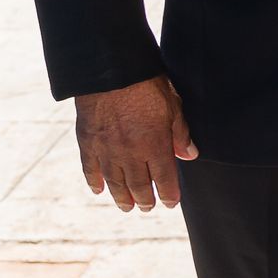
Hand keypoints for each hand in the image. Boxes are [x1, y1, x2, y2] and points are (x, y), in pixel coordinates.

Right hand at [76, 76, 196, 211]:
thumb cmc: (146, 83)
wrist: (109, 70)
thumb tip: (189, 155)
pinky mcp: (87, 142)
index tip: (171, 202)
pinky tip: (98, 190)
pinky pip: (90, 169)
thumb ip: (180, 133)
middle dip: (145, 200)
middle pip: (138, 186)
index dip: (169, 194)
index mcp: (154, 145)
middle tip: (147, 207)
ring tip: (126, 207)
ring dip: (121, 198)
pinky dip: (94, 182)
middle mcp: (130, 153)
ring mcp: (106, 150)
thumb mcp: (172, 105)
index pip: (164, 180)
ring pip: (114, 183)